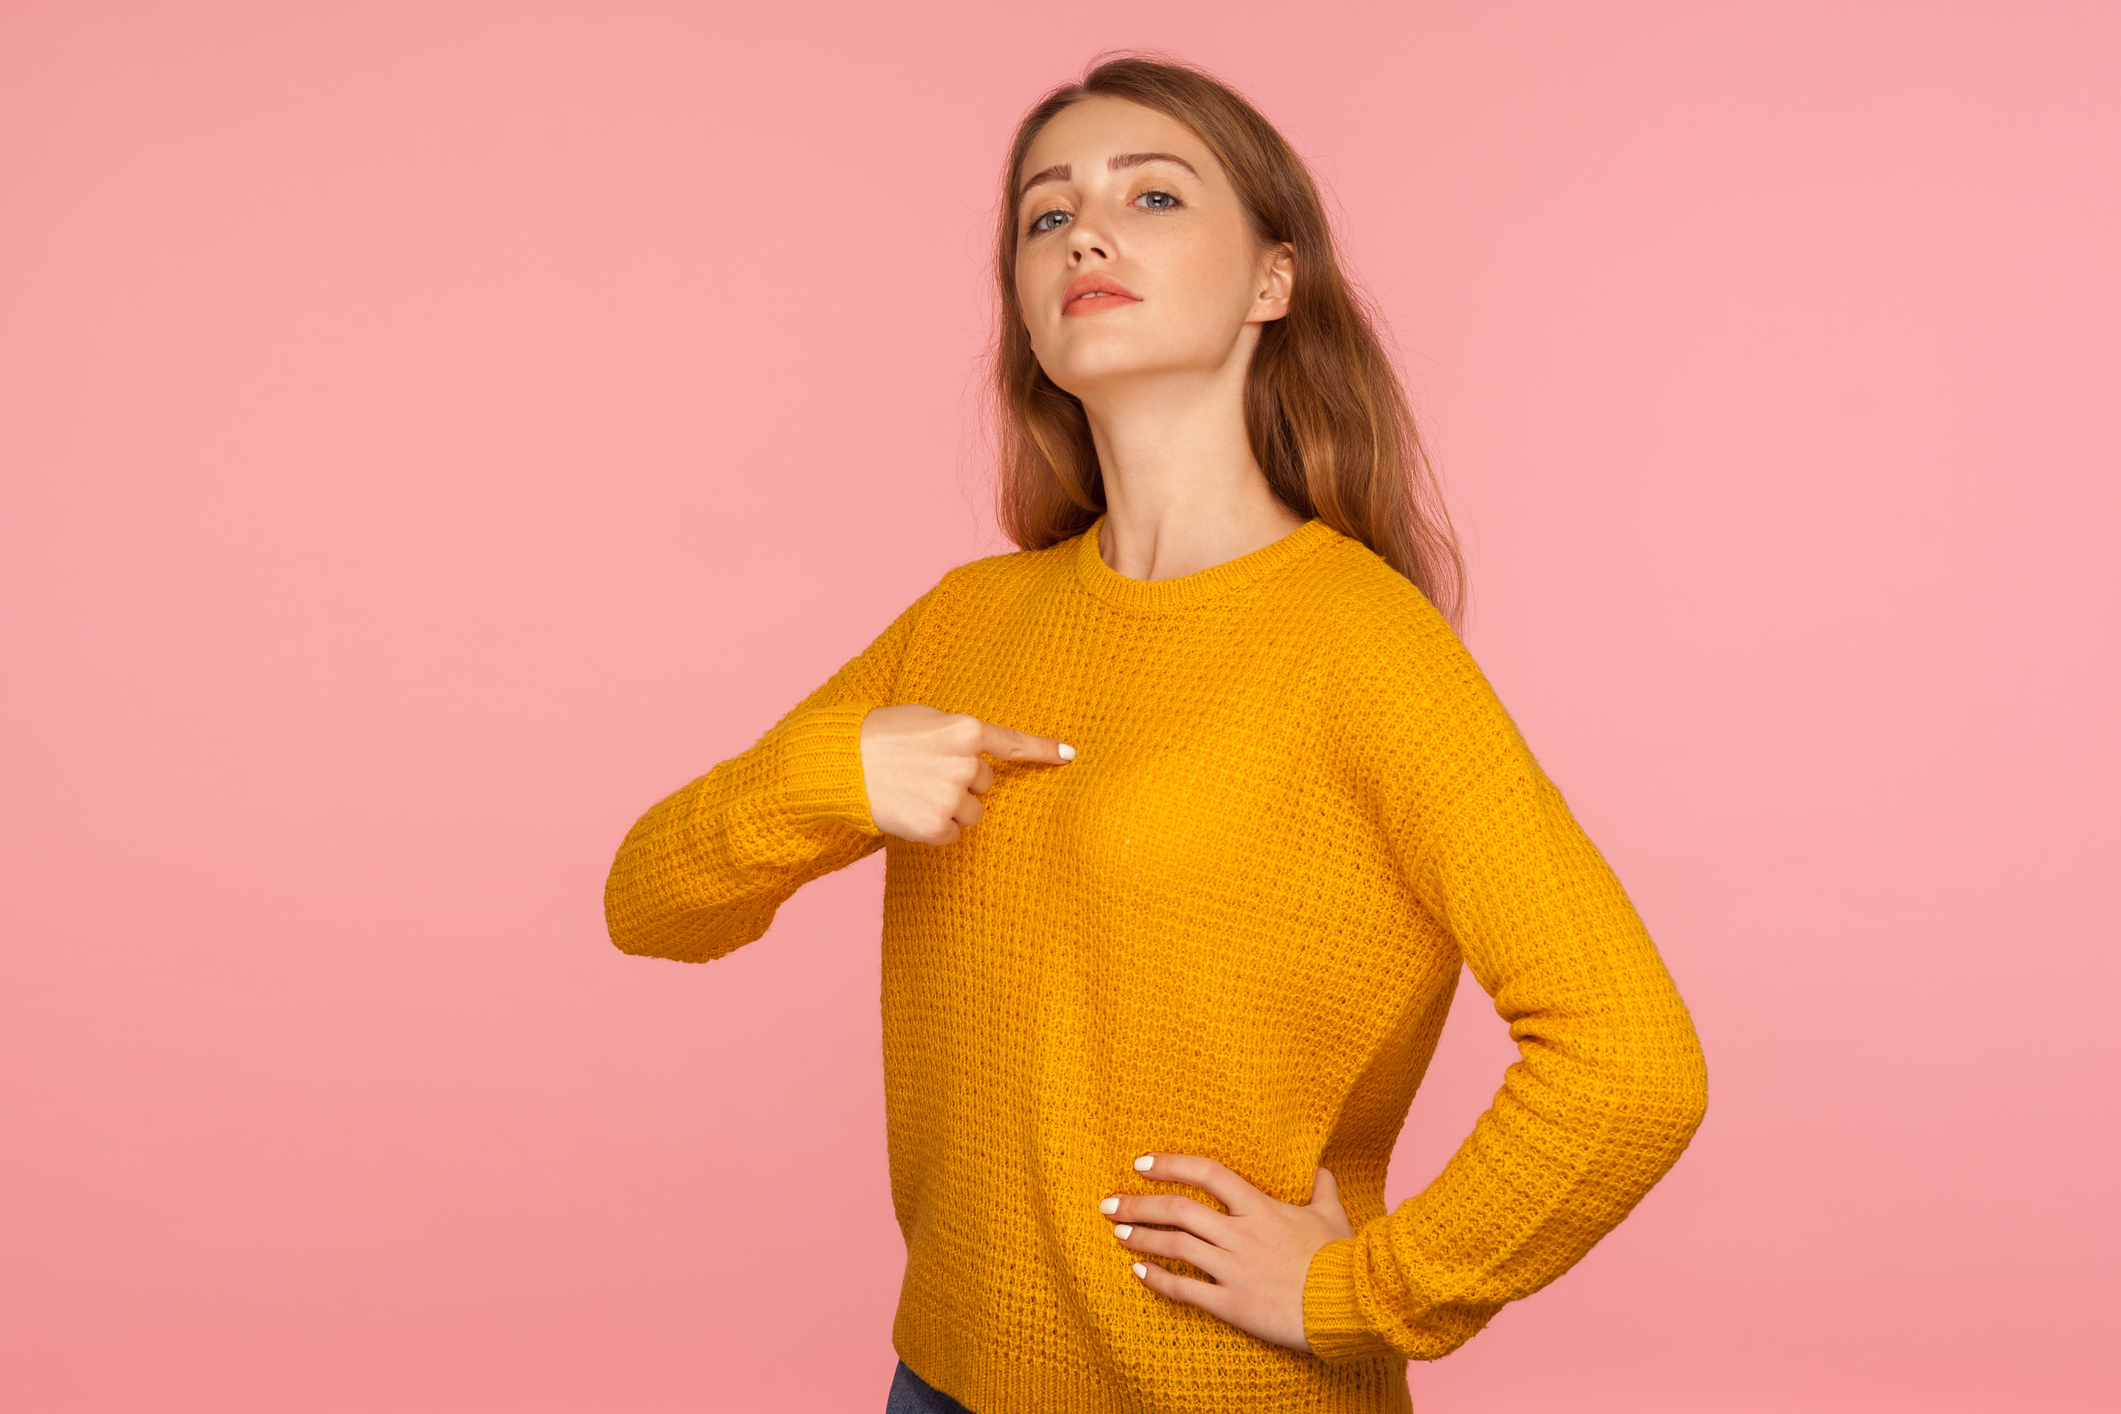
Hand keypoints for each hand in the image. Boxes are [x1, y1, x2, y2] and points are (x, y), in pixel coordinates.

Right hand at [857, 704, 1074, 844]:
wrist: (839, 764)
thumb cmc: (878, 735)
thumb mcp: (924, 718)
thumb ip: (956, 733)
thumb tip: (980, 751)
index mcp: (964, 730)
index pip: (1013, 743)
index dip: (1044, 750)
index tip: (1069, 756)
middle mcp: (965, 763)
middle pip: (986, 784)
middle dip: (962, 782)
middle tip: (924, 773)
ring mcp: (951, 796)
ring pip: (972, 813)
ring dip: (950, 808)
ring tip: (914, 791)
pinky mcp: (935, 825)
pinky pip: (953, 834)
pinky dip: (935, 829)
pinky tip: (910, 811)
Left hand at [1101, 1153, 1353, 1352]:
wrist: (1347, 1305)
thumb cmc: (1340, 1258)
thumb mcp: (1333, 1214)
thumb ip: (1321, 1187)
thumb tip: (1320, 1168)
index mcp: (1261, 1207)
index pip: (1208, 1174)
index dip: (1171, 1165)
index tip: (1141, 1163)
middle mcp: (1240, 1233)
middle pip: (1178, 1210)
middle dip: (1139, 1204)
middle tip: (1109, 1203)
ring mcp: (1234, 1269)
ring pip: (1176, 1247)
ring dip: (1142, 1238)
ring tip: (1118, 1232)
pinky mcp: (1233, 1303)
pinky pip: (1186, 1290)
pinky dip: (1158, 1280)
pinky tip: (1139, 1273)